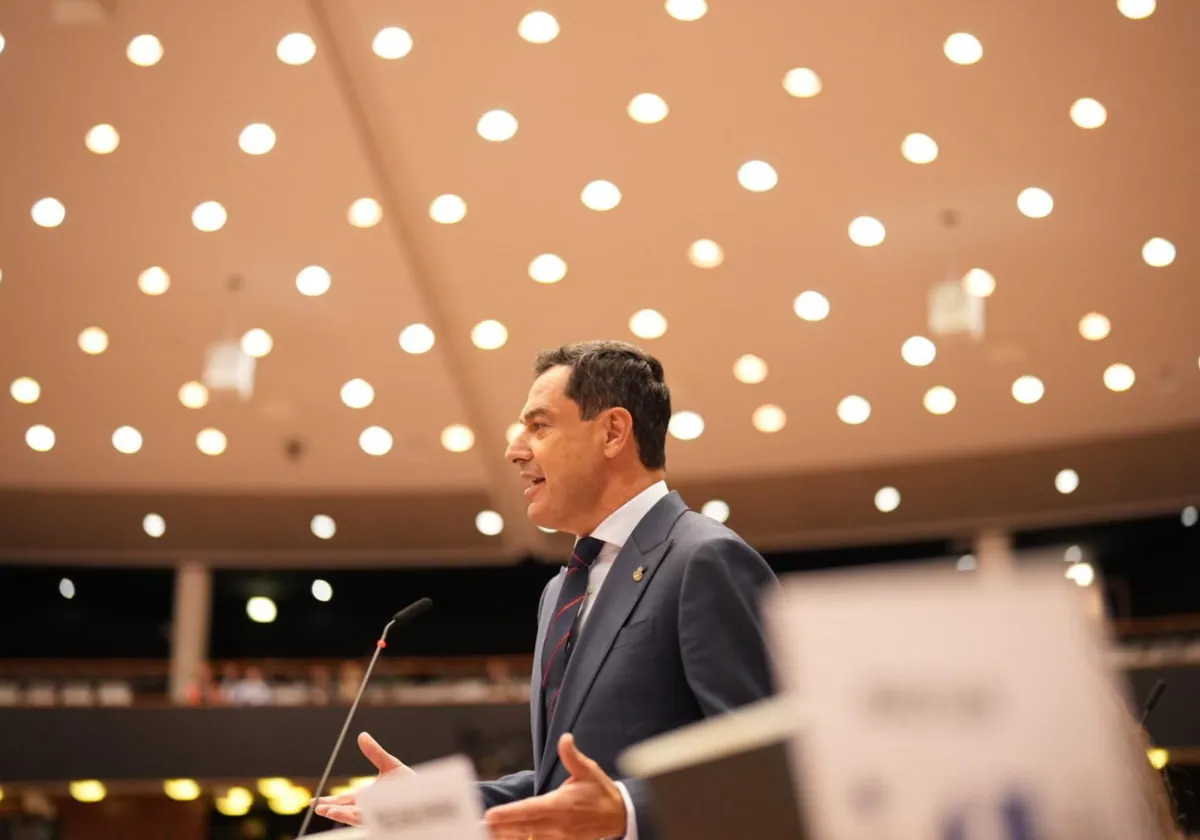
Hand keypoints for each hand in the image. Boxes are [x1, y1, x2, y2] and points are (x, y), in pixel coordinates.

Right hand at [313, 731, 415, 825]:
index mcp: (365, 797)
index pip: (343, 801)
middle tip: (316, 807)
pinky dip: (354, 817)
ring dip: (339, 814)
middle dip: (330, 809)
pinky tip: (346, 814)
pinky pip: (367, 820)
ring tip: (325, 810)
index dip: (328, 801)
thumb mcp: (388, 764)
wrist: (425, 794)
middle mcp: (367, 809)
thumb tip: (362, 735)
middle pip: (344, 810)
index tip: (314, 802)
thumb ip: (374, 752)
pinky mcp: (383, 820)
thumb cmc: (407, 782)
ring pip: (353, 818)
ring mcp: (374, 816)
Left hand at [484, 733, 625, 839]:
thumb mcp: (588, 770)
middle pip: (522, 827)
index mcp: (560, 804)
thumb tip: (565, 738)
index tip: (491, 815)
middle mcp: (557, 824)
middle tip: (479, 826)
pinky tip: (507, 838)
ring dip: (506, 836)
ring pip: (527, 838)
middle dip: (500, 827)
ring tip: (487, 833)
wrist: (619, 816)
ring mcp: (559, 837)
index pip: (529, 809)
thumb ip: (572, 756)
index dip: (509, 814)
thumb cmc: (600, 791)